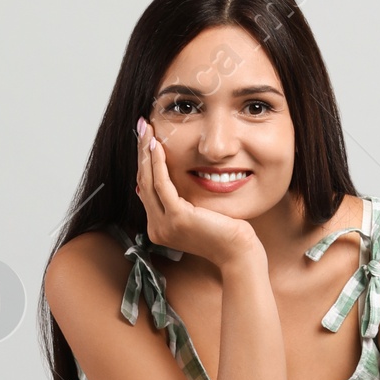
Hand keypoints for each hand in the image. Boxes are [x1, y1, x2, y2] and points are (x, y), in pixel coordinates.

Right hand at [135, 117, 256, 267]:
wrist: (238, 253)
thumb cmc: (226, 233)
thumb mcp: (197, 215)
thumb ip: (178, 201)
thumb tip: (158, 182)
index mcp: (160, 228)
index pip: (146, 189)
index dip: (144, 162)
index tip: (145, 139)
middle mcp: (157, 228)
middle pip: (142, 182)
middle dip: (141, 152)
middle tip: (141, 126)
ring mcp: (164, 225)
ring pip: (148, 181)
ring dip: (146, 152)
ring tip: (146, 129)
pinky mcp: (176, 218)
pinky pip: (162, 184)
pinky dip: (158, 162)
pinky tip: (157, 145)